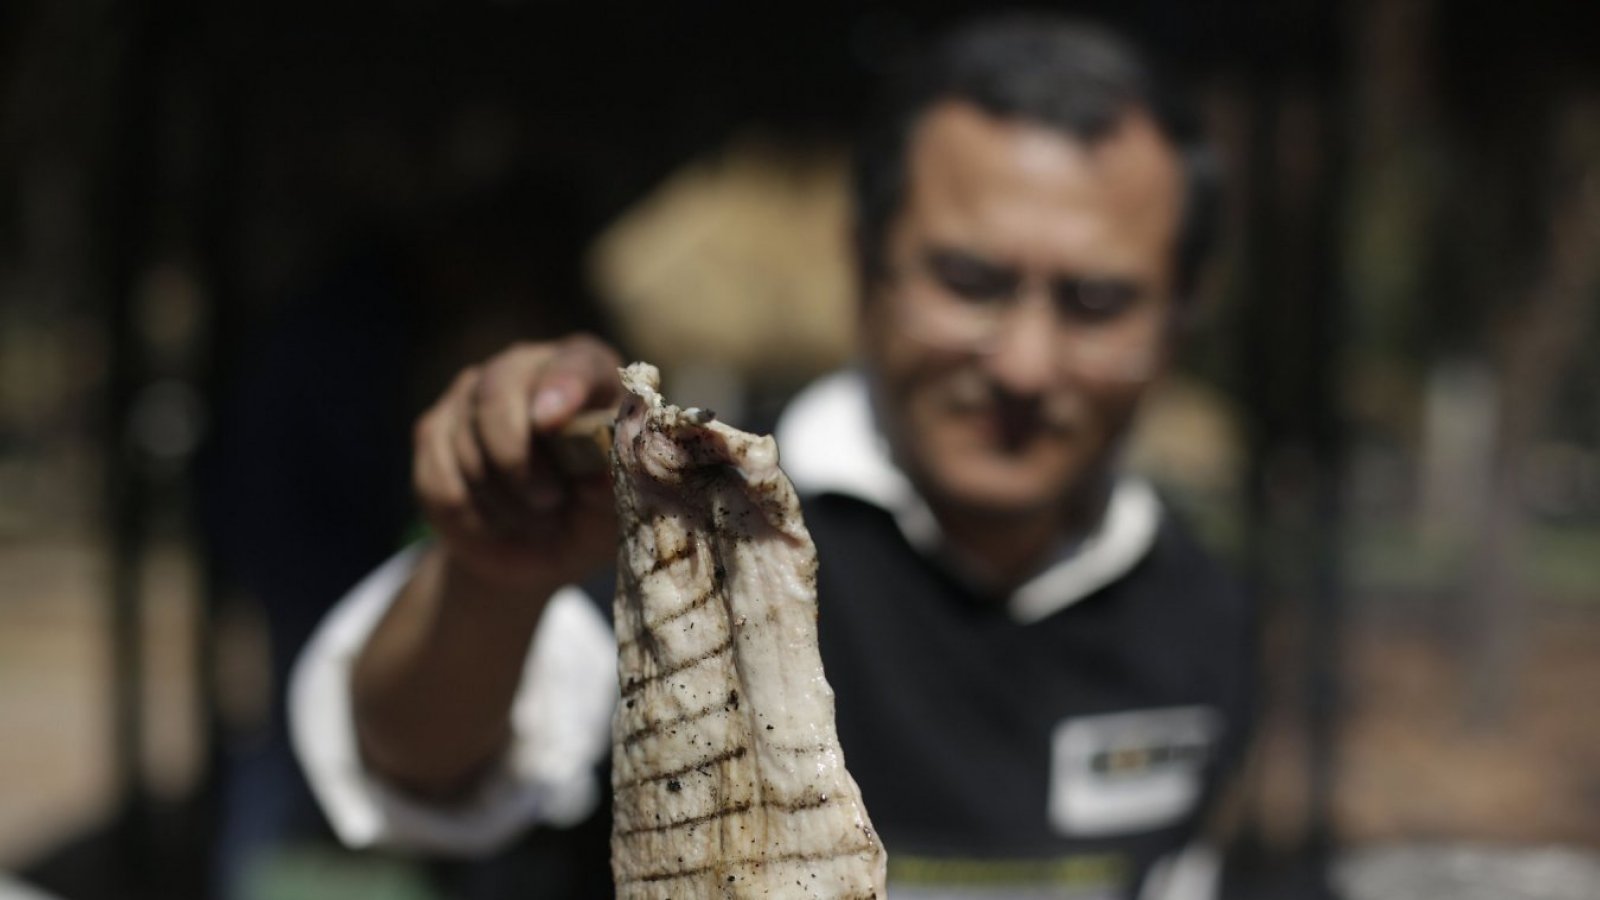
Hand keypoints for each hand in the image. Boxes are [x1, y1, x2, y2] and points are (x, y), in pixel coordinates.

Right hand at [411, 333, 622, 593]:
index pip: (577, 362)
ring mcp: (473, 394)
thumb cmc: (590, 513)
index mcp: (588, 372)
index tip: (549, 421)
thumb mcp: (614, 507)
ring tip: (539, 521)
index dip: (564, 385)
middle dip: (517, 457)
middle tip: (550, 502)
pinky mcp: (434, 430)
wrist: (539, 549)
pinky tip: (498, 524)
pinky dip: (472, 517)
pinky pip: (440, 478)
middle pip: (499, 389)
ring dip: (504, 500)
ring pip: (467, 444)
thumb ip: (613, 484)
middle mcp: (525, 367)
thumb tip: (601, 473)